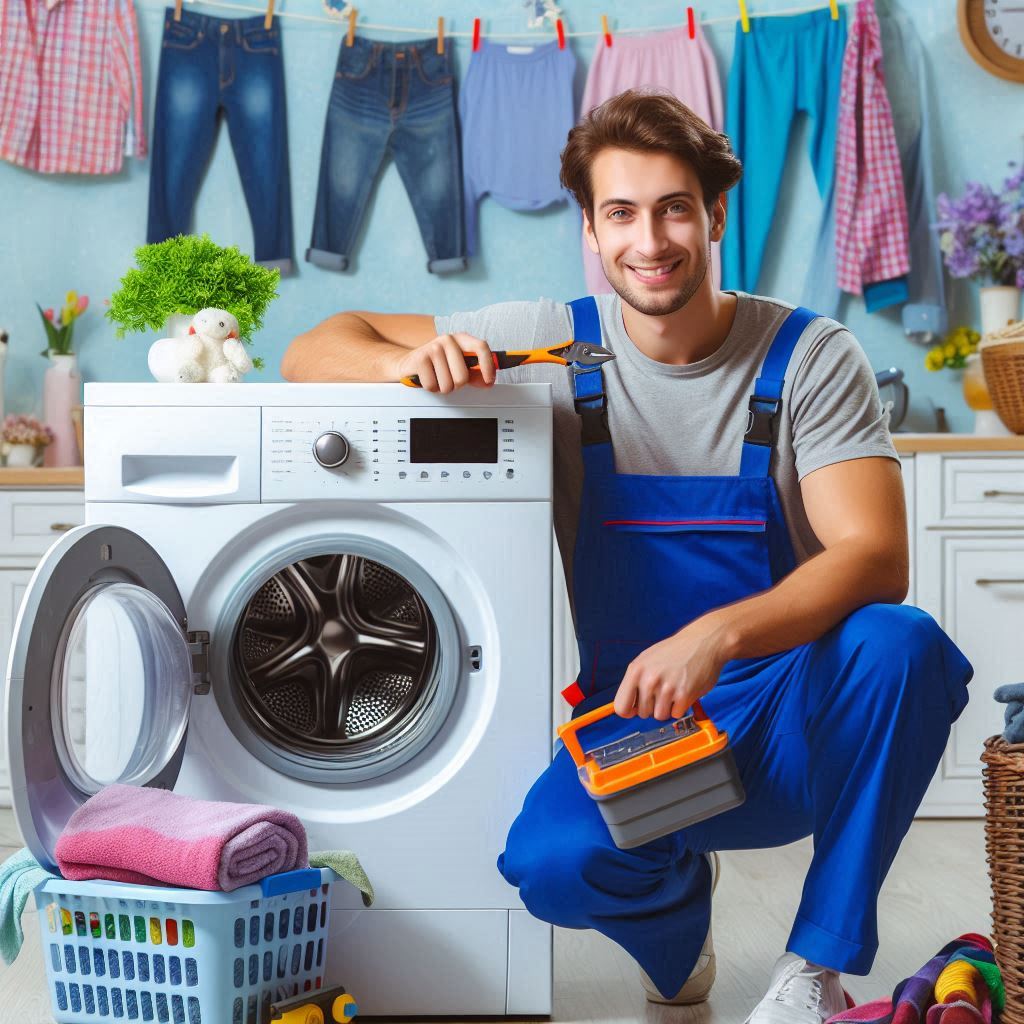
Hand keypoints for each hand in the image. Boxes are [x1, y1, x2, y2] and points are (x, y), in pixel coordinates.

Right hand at [391, 333, 496, 392]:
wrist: (409, 363)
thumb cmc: (437, 365)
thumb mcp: (458, 367)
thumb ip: (475, 374)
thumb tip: (488, 382)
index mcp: (461, 339)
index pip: (481, 346)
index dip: (488, 365)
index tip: (490, 380)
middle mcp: (448, 340)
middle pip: (462, 377)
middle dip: (456, 385)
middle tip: (448, 379)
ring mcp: (433, 347)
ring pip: (448, 384)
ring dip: (442, 387)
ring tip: (437, 378)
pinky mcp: (420, 358)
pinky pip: (433, 385)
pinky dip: (431, 388)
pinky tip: (427, 378)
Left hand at [613, 615, 730, 719]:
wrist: (703, 642)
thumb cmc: (674, 651)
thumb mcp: (646, 659)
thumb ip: (635, 681)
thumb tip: (628, 708)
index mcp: (635, 670)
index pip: (620, 707)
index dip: (629, 711)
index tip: (636, 708)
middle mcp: (649, 680)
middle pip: (643, 714)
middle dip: (652, 706)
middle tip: (663, 690)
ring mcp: (667, 688)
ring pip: (660, 716)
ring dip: (667, 708)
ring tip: (673, 690)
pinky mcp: (684, 695)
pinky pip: (676, 714)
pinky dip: (680, 707)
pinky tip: (684, 691)